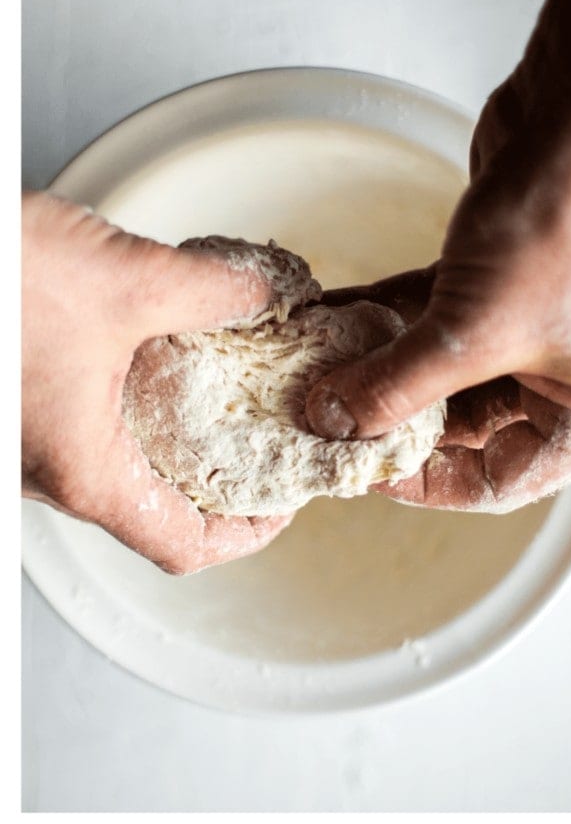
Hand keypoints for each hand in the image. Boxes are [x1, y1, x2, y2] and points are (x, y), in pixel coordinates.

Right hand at [21, 192, 293, 573]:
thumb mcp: (125, 279)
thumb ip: (212, 290)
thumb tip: (268, 292)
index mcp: (82, 473)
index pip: (183, 547)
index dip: (249, 535)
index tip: (287, 503)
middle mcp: (47, 472)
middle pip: (156, 506)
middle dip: (222, 473)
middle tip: (270, 432)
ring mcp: (23, 442)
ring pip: (118, 461)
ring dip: (178, 431)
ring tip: (228, 382)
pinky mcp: (13, 405)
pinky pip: (83, 423)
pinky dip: (134, 398)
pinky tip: (158, 344)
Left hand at [304, 0, 570, 512]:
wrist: (556, 129)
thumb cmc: (549, 233)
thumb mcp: (470, 332)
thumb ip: (397, 386)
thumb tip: (330, 423)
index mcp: (568, 412)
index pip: (494, 482)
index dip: (426, 484)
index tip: (361, 473)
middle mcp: (540, 379)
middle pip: (453, 428)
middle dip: (385, 420)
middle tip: (320, 423)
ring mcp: (507, 330)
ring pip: (429, 370)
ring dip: (370, 368)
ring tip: (308, 373)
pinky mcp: (477, 284)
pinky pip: (416, 319)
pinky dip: (375, 319)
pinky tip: (324, 321)